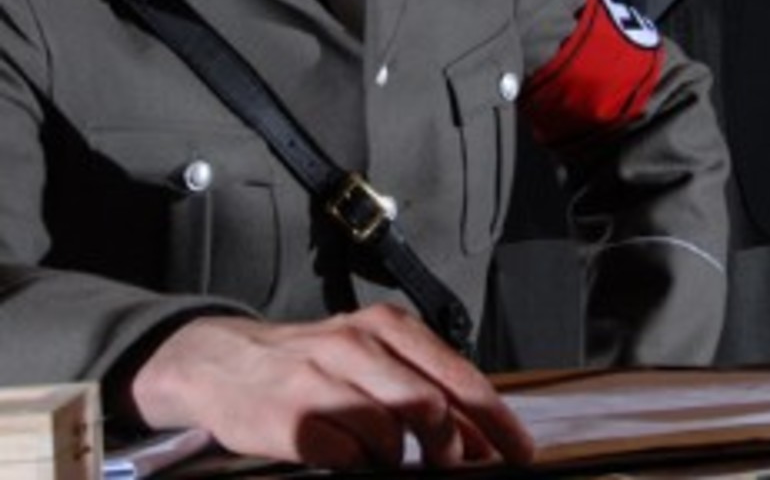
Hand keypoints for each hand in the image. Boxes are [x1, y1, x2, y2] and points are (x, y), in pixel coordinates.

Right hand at [130, 303, 535, 468]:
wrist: (225, 362)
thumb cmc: (310, 362)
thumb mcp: (368, 354)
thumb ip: (421, 384)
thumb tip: (480, 438)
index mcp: (384, 326)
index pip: (457, 374)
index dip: (495, 420)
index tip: (520, 453)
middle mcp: (355, 344)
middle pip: (429, 404)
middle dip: (452, 448)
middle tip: (453, 466)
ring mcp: (322, 380)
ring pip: (390, 432)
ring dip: (400, 459)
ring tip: (388, 458)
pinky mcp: (292, 419)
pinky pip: (347, 457)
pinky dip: (358, 465)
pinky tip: (348, 456)